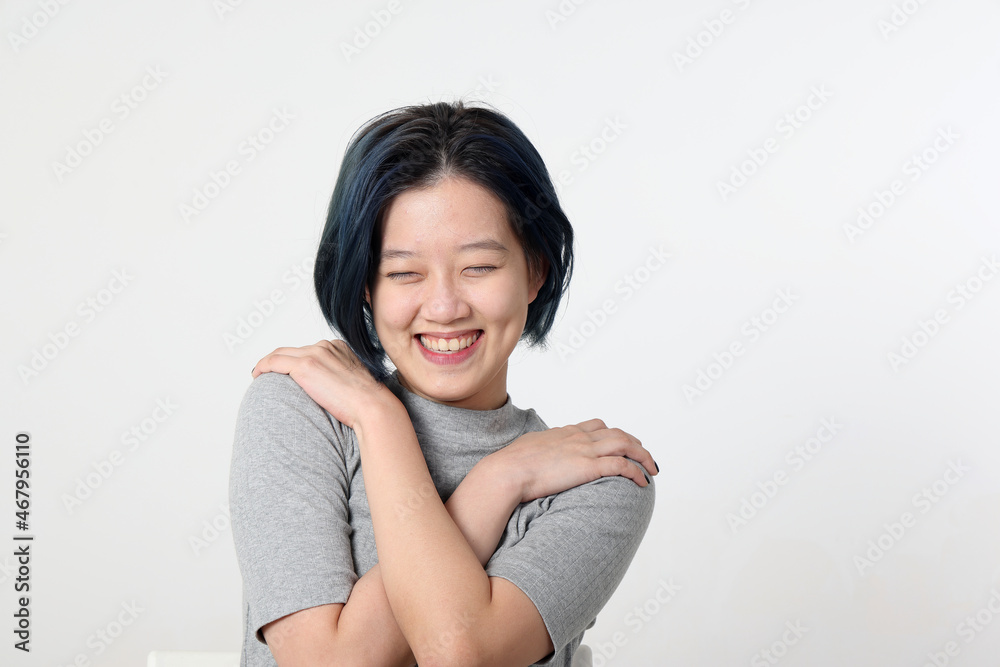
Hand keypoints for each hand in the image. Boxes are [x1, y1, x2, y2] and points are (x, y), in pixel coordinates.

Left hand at [251, 339, 397, 429]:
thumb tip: (326, 390)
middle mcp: (326, 346)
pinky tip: (257, 375)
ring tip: (259, 375)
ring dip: (267, 364)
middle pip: (292, 350)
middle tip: (266, 374)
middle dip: (277, 361)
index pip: (308, 350)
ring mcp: (315, 353)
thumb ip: (337, 379)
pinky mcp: (305, 365)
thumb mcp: (352, 383)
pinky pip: (274, 361)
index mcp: (338, 347)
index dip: (293, 360)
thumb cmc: (366, 403)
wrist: (372, 406)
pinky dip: (263, 366)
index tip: (286, 372)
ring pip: (280, 353)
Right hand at [486, 419, 658, 503]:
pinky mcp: (588, 467)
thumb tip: (534, 454)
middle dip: (634, 444)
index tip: (622, 442)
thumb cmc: (510, 464)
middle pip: (617, 434)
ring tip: (652, 469)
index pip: (597, 426)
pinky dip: (636, 471)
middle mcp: (578, 437)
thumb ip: (538, 448)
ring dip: (643, 456)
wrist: (507, 471)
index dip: (613, 434)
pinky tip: (643, 482)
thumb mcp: (527, 448)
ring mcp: (584, 450)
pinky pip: (621, 465)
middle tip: (644, 456)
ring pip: (625, 445)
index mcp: (564, 432)